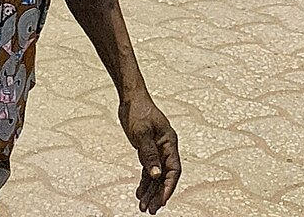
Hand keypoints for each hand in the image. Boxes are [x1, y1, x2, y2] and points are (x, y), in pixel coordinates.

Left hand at [120, 88, 178, 209]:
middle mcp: (166, 148)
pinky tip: (139, 193)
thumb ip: (149, 155)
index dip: (169, 186)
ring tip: (143, 207)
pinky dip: (144, 182)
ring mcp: (157, 150)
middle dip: (158, 194)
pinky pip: (148, 171)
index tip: (163, 201)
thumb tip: (155, 175)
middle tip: (150, 210)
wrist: (130, 98)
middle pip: (165, 176)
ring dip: (150, 191)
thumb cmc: (138, 112)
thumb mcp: (142, 134)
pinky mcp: (148, 151)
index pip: (174, 170)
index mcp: (169, 142)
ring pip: (156, 176)